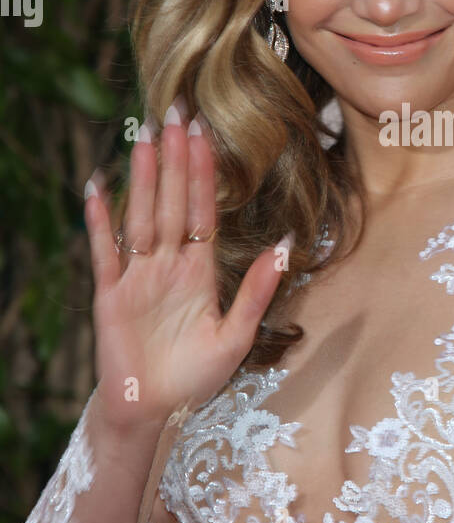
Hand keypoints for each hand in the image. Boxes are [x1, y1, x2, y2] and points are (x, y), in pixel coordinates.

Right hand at [83, 100, 289, 429]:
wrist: (152, 411)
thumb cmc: (194, 376)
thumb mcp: (236, 336)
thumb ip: (257, 291)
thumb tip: (286, 246)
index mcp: (199, 270)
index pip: (203, 210)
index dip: (205, 172)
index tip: (206, 133)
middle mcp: (168, 264)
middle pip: (172, 201)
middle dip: (176, 158)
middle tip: (176, 111)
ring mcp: (137, 276)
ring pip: (141, 216)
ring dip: (143, 178)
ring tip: (145, 137)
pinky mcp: (110, 294)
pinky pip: (104, 251)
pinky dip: (101, 221)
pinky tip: (98, 188)